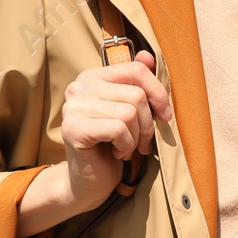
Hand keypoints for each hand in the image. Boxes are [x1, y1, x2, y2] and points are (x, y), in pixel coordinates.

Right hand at [56, 49, 171, 212]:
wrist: (88, 182)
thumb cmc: (112, 146)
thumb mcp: (129, 111)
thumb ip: (137, 84)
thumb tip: (148, 56)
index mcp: (93, 76)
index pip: (135, 69)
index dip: (158, 92)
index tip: (165, 116)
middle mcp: (79, 86)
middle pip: (136, 94)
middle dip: (147, 124)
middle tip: (142, 142)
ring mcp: (73, 106)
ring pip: (129, 112)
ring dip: (136, 138)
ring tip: (126, 148)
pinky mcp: (73, 128)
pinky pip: (118, 129)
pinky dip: (126, 146)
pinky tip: (117, 153)